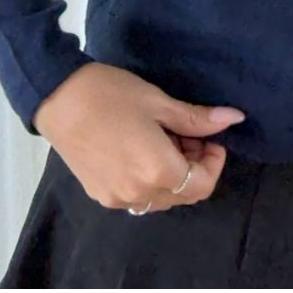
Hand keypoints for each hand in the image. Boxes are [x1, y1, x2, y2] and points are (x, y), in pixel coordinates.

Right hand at [32, 63, 245, 213]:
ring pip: (161, 198)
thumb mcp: (158, 102)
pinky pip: (137, 196)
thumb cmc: (110, 94)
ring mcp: (117, 198)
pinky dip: (149, 179)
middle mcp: (139, 194)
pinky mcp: (100, 195)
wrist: (57, 98)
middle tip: (186, 132)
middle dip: (194, 166)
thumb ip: (197, 119)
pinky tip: (140, 149)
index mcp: (158, 172)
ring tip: (162, 138)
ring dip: (172, 175)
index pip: (203, 184)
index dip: (214, 161)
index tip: (208, 136)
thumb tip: (235, 119)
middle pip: (184, 194)